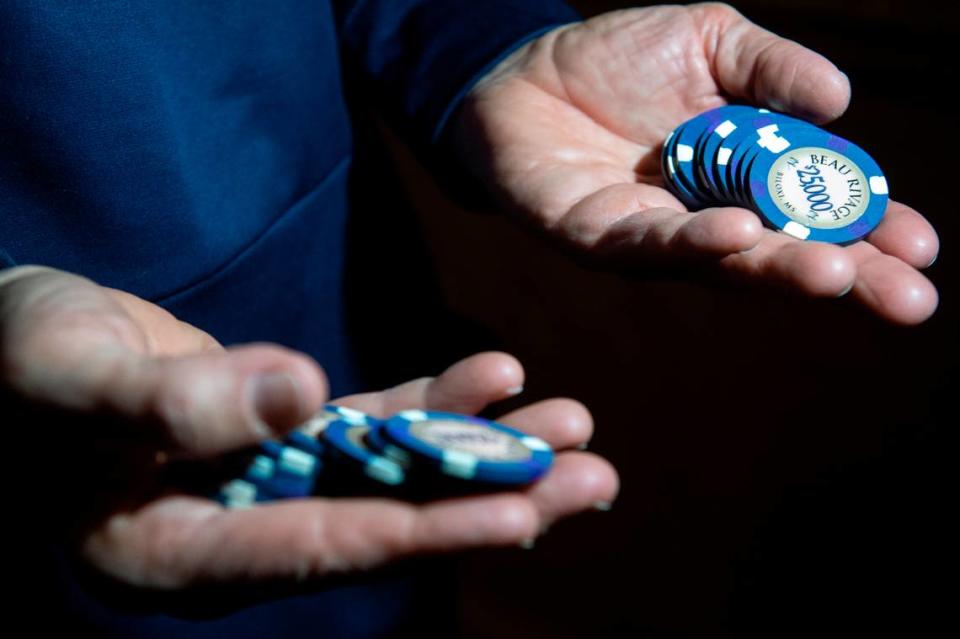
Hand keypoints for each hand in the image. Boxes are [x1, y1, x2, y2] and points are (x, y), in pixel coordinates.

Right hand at [1, 267, 615, 588]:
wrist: (13, 337)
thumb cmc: (17, 359)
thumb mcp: (73, 376)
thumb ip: (174, 400)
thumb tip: (297, 395)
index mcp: (181, 548)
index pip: (320, 549)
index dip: (422, 532)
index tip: (517, 515)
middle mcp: (240, 526)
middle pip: (385, 521)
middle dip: (491, 500)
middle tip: (592, 481)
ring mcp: (270, 480)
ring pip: (395, 470)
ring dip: (485, 447)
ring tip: (574, 425)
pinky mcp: (282, 433)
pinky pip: (372, 423)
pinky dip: (432, 401)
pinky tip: (497, 376)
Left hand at [455, 4, 938, 323]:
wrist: (524, 68)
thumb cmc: (618, 59)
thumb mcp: (711, 40)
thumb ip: (770, 68)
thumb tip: (838, 102)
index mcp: (744, 176)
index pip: (818, 210)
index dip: (870, 229)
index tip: (922, 249)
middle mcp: (706, 218)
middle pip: (783, 251)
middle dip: (847, 274)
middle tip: (909, 300)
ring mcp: (653, 235)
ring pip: (724, 261)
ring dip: (781, 268)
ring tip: (839, 274)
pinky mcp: (596, 237)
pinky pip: (651, 243)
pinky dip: (696, 241)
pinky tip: (740, 235)